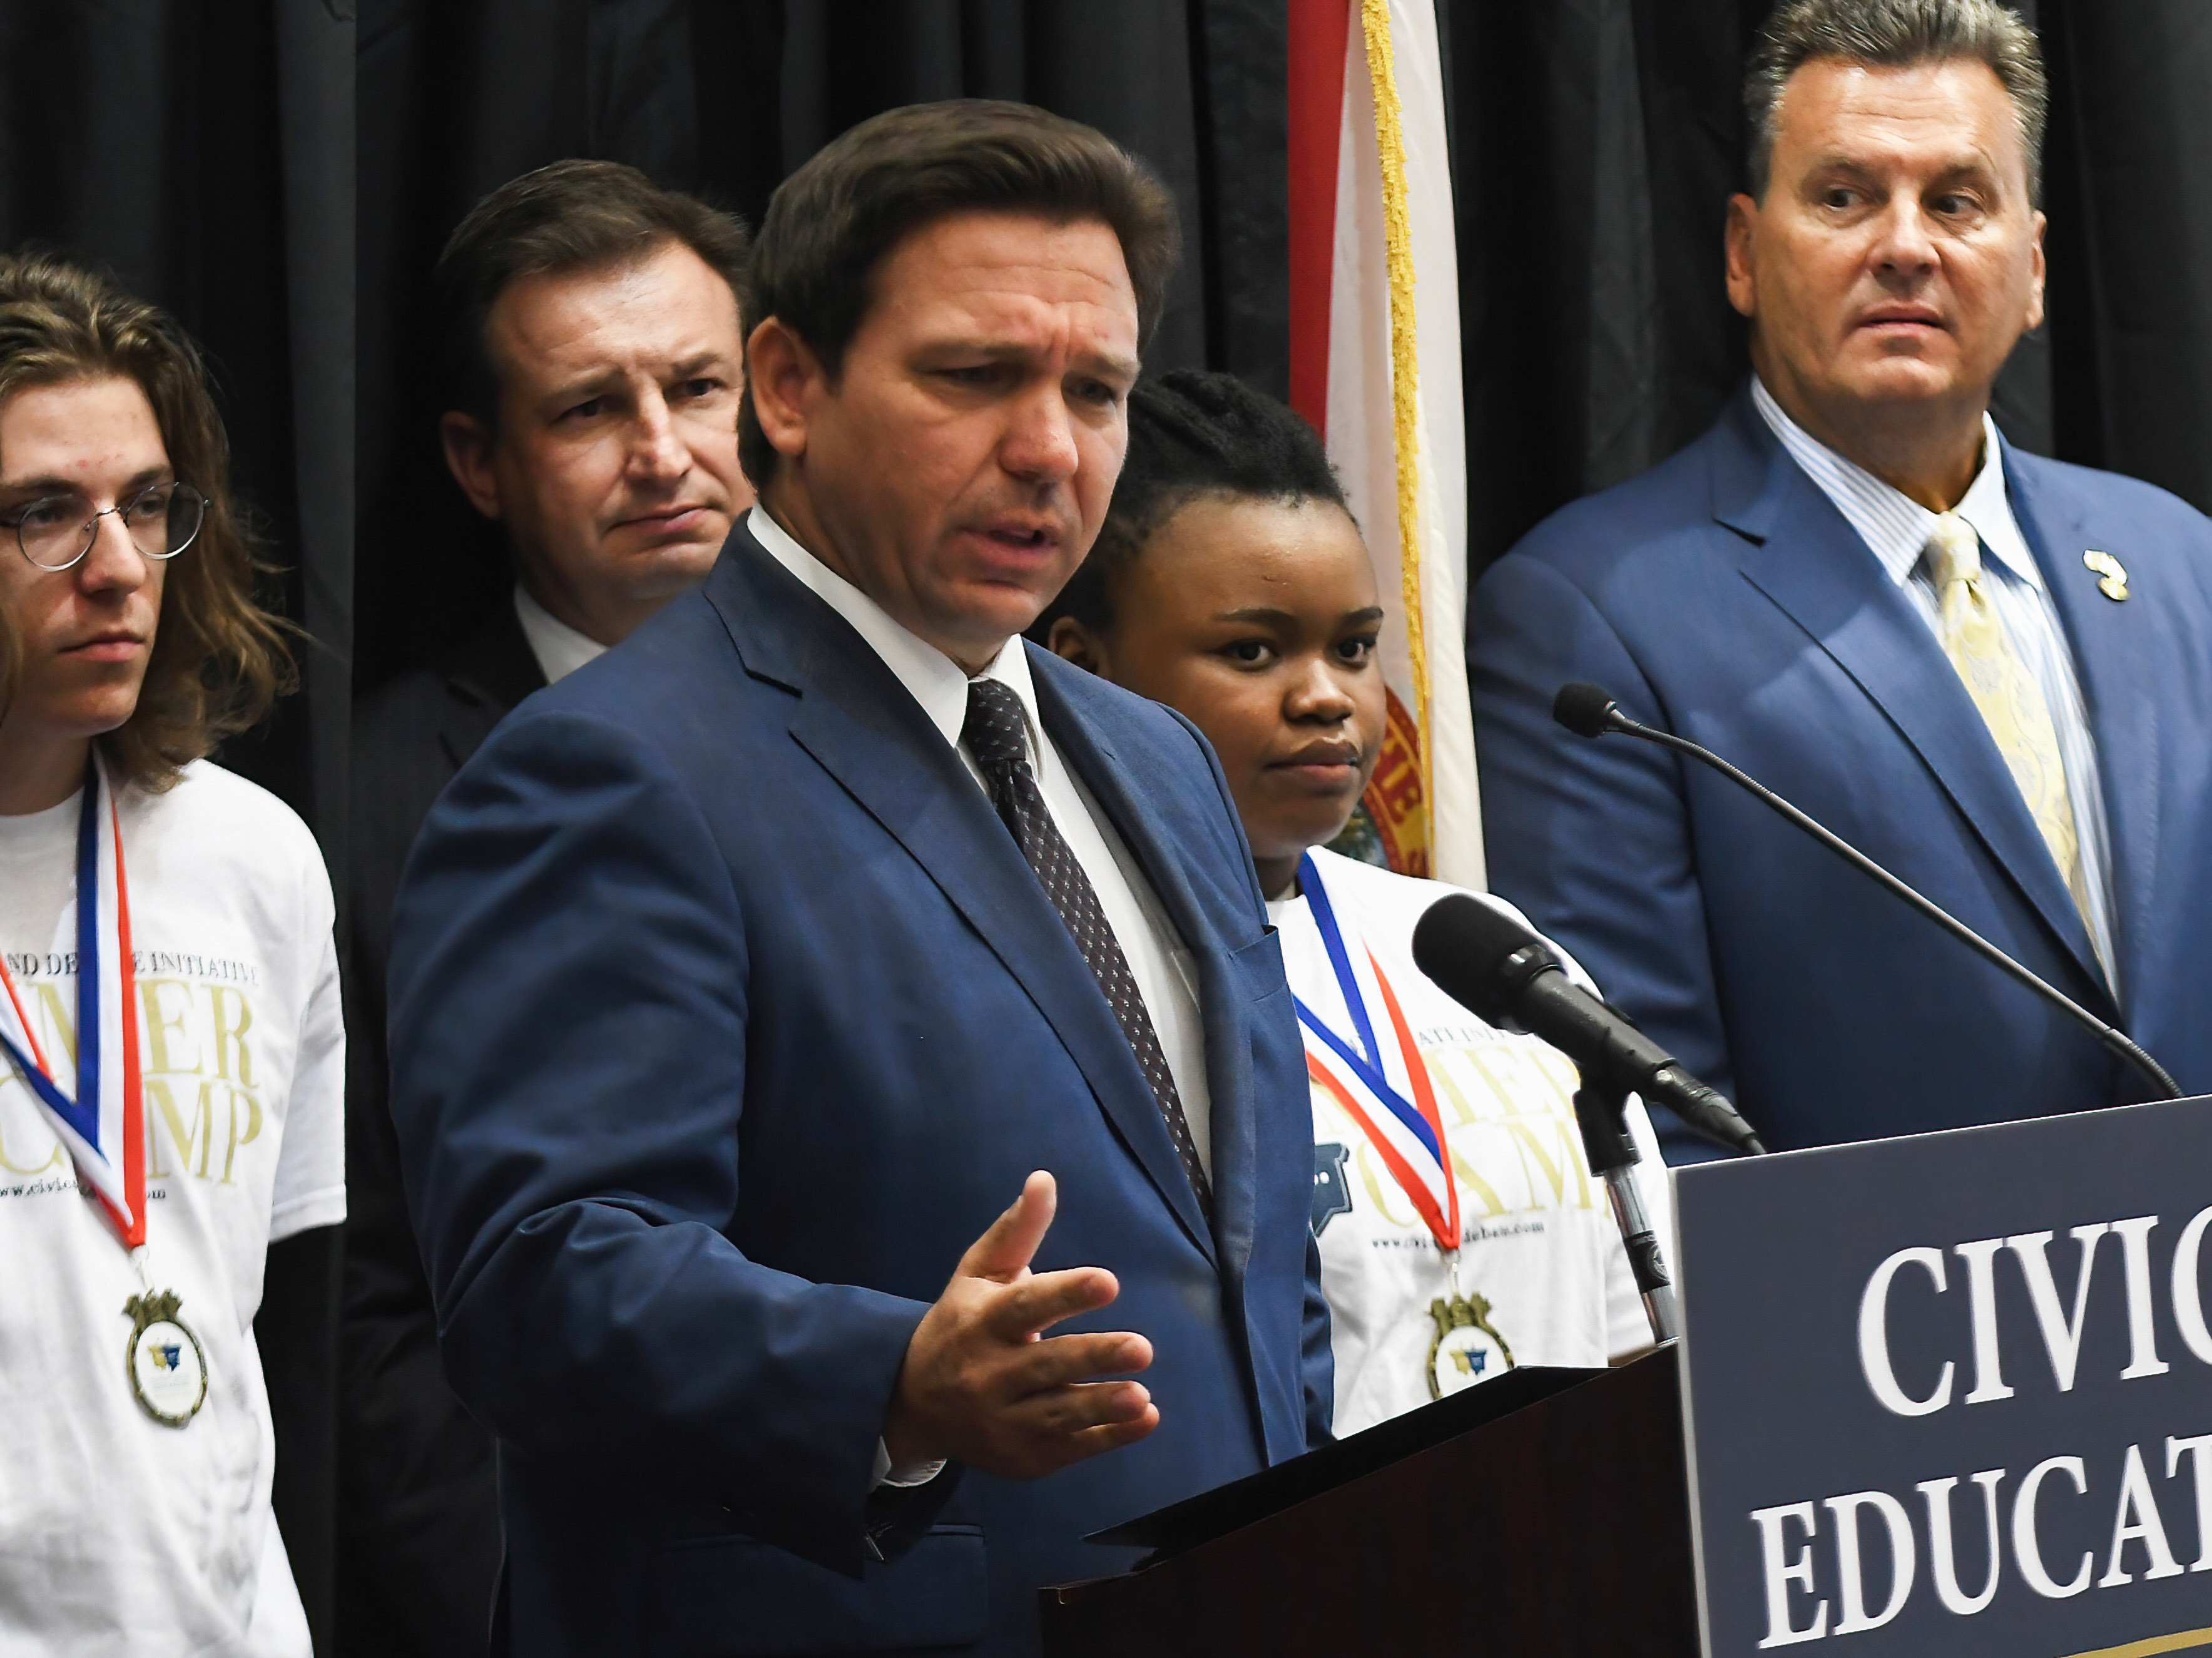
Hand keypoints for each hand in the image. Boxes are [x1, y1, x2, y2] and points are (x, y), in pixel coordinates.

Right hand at [882, 1171, 1158, 1479]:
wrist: (913, 1405)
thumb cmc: (961, 1325)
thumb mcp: (978, 1274)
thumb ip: (1016, 1230)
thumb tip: (1045, 1179)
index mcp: (982, 1321)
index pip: (1026, 1306)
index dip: (1066, 1293)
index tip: (1108, 1281)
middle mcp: (989, 1373)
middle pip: (1046, 1364)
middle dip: (1093, 1357)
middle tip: (1142, 1347)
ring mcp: (1005, 1421)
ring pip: (1058, 1413)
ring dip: (1101, 1405)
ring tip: (1141, 1396)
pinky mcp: (1024, 1456)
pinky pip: (1071, 1448)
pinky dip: (1108, 1438)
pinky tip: (1144, 1419)